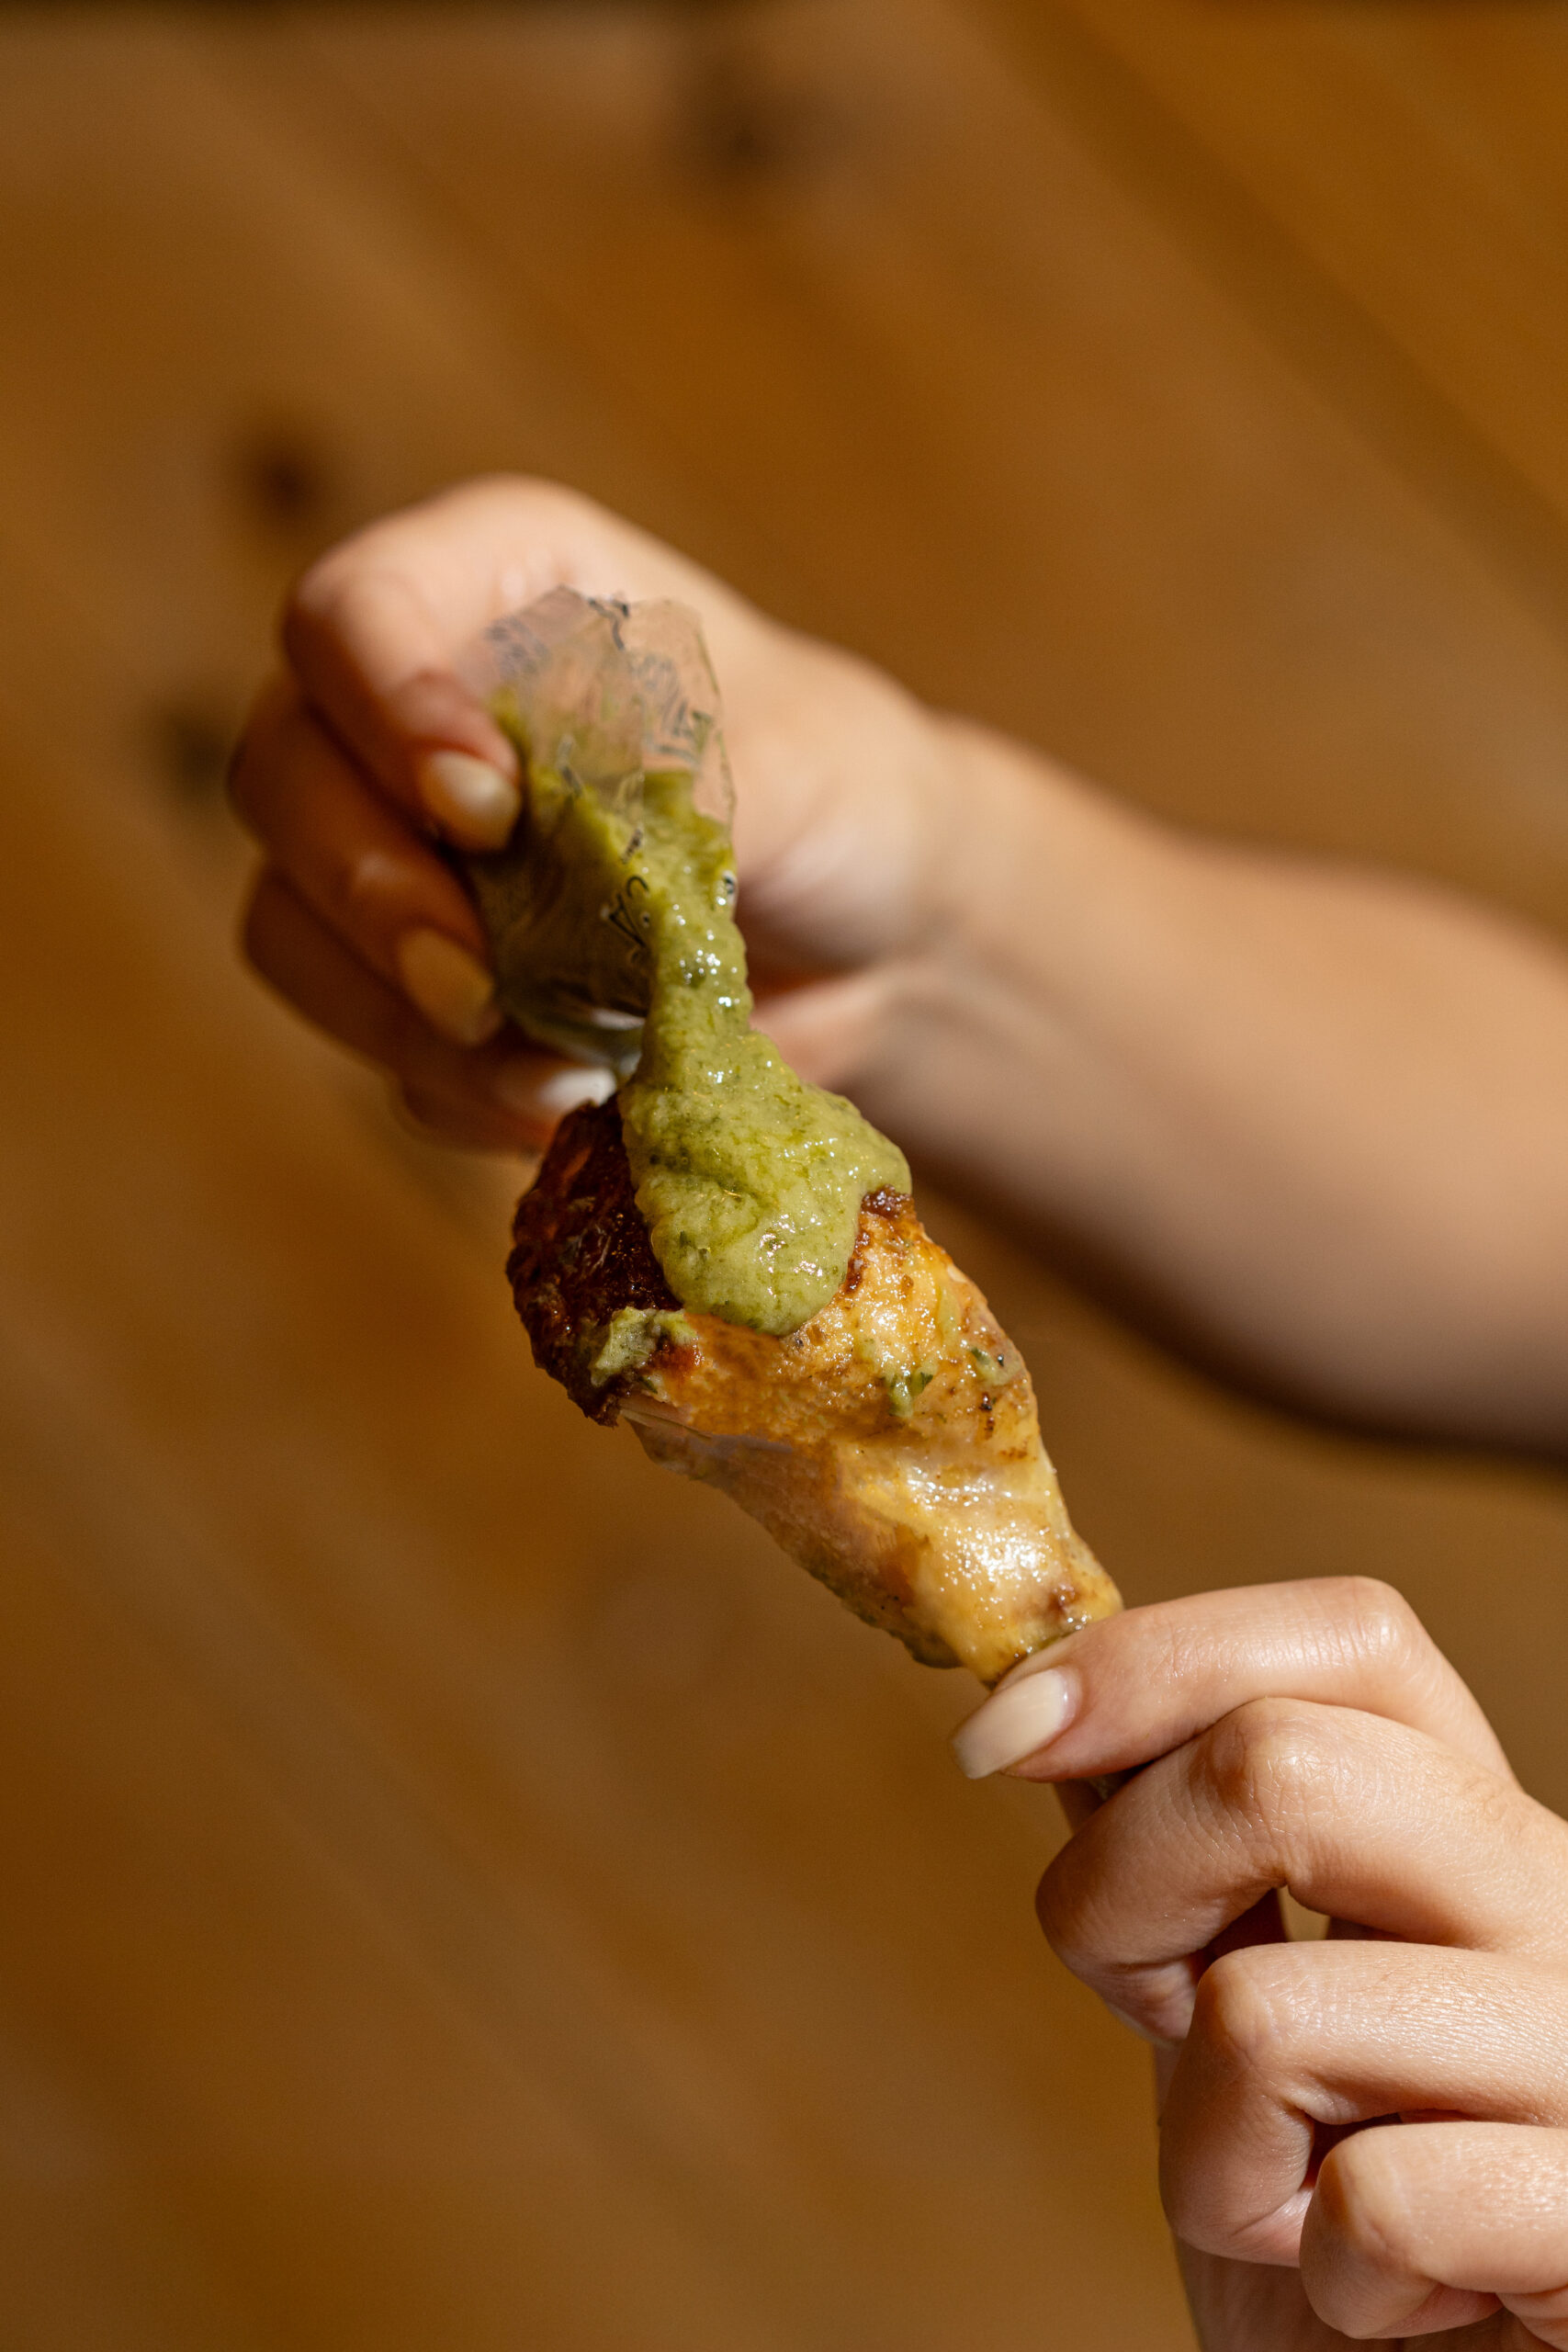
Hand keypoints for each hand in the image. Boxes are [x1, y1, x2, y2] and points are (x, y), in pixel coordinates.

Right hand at [229, 475, 959, 1149]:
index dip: (386, 711)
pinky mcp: (407, 979)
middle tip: (475, 984)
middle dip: (374, 893)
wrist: (879, 940)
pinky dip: (457, 1088)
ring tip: (558, 1070)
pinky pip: (370, 1042)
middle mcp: (403, 703)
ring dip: (405, 1019)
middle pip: (282, 777)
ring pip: (292, 926)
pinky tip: (571, 1098)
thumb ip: (658, 776)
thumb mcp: (791, 761)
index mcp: (490, 585)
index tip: (482, 807)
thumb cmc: (838, 796)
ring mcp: (392, 846)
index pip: (350, 614)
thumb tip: (534, 828)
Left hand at [954, 1580, 1567, 2346]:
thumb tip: (1052, 1696)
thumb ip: (1181, 1854)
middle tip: (1157, 2020)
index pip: (1350, 1633)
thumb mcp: (1225, 2007)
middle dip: (1120, 1898)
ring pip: (1268, 2008)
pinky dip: (1321, 2273)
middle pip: (1280, 1764)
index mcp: (1481, 1829)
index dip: (1151, 1660)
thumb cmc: (1328, 2225)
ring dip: (1208, 2150)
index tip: (999, 1743)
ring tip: (1299, 2203)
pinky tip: (1387, 2297)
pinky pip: (1377, 2202)